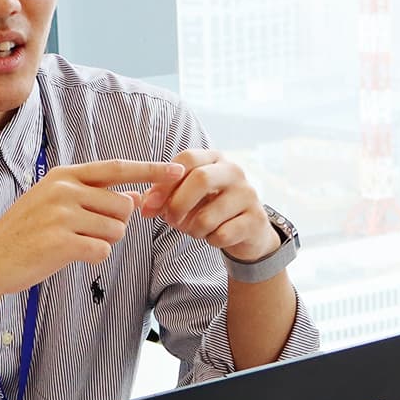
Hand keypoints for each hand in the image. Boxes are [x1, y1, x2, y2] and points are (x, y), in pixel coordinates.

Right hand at [0, 158, 183, 299]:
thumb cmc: (27, 233)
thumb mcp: (55, 204)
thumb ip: (93, 196)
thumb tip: (134, 195)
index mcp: (64, 176)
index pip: (117, 168)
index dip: (150, 170)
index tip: (178, 170)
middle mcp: (63, 190)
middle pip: (124, 205)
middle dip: (116, 224)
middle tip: (86, 233)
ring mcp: (61, 215)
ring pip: (116, 229)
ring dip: (103, 241)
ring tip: (73, 243)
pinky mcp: (61, 243)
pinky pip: (103, 250)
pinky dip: (94, 257)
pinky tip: (70, 256)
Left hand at [138, 149, 280, 262]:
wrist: (248, 230)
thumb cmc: (210, 208)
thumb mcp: (187, 197)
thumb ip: (163, 196)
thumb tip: (144, 203)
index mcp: (214, 159)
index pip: (187, 158)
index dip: (164, 182)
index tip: (149, 204)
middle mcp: (234, 171)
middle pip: (200, 179)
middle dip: (178, 205)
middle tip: (170, 220)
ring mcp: (248, 194)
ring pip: (209, 215)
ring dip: (194, 229)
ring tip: (196, 230)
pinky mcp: (256, 219)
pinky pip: (222, 234)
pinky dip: (211, 240)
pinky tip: (215, 237)